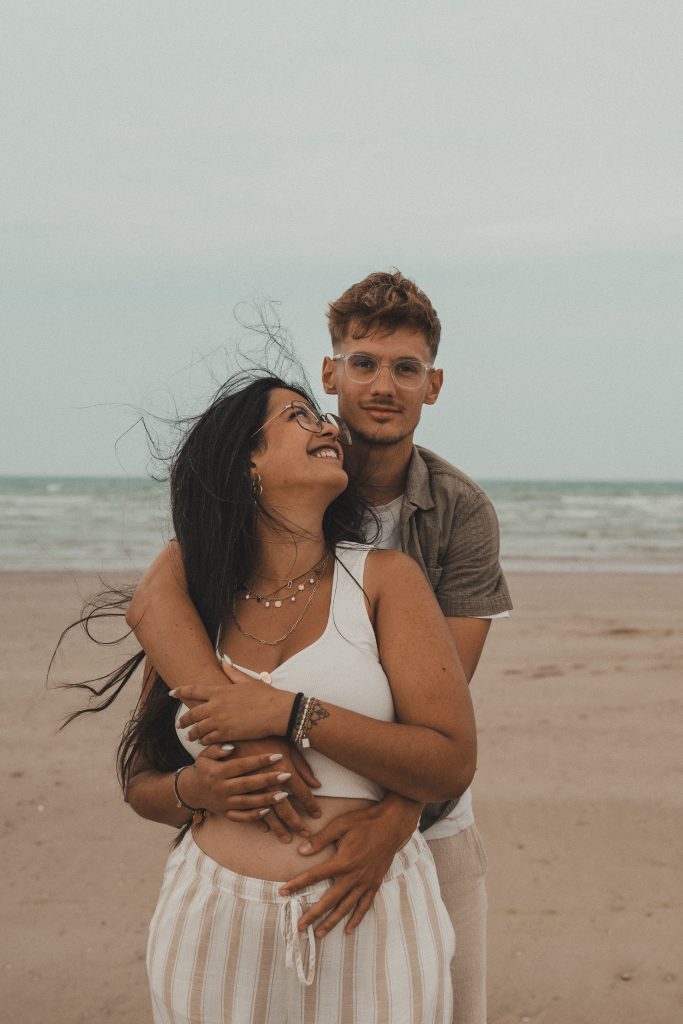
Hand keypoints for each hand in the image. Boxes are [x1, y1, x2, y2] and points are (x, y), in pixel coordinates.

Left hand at [172, 661, 293, 742]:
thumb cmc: (265, 695)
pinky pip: (208, 739)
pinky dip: (204, 741)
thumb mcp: (247, 680)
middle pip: (192, 714)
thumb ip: (232, 672)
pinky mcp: (227, 734)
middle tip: (180, 725)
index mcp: (220, 690)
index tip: (171, 693)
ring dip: (192, 734)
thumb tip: (223, 660)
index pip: (193, 690)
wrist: (278, 711)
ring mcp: (220, 720)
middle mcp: (216, 705)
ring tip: (191, 736)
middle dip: (183, 720)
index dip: (180, 691)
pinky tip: (205, 742)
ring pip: (198, 729)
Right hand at [180, 744, 295, 819]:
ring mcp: (224, 803)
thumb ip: (217, 748)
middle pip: (247, 785)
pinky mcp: (226, 814)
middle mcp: (221, 788)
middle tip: (287, 775)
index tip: (277, 755)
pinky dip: (254, 816)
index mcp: (218, 771)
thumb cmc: (204, 767)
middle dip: (268, 780)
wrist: (190, 790)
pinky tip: (269, 811)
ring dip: (266, 800)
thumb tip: (232, 746)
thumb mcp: (205, 754)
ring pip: (247, 803)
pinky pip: (241, 817)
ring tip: (284, 795)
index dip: (259, 760)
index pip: (241, 765)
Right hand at [229, 737, 322, 842]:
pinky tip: (266, 829)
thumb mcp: (286, 744)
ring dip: (278, 827)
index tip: (317, 814)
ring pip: (267, 814)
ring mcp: (250, 789)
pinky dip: (257, 821)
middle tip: (306, 834)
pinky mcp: (235, 791)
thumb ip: (302, 765)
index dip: (310, 804)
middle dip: (296, 822)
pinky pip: (246, 812)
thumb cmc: (260, 735)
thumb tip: (317, 784)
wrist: (226, 732)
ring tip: (288, 839)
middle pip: (284, 807)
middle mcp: (266, 782)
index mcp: (281, 768)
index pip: (301, 792)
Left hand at [279, 797, 421, 937]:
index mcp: (343, 861)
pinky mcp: (374, 884)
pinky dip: (356, 918)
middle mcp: (353, 876)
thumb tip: (301, 850)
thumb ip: (321, 839)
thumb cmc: (364, 822)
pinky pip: (364, 906)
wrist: (392, 825)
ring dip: (332, 922)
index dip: (297, 884)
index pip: (315, 875)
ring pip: (346, 907)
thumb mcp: (341, 825)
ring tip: (319, 934)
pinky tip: (348, 929)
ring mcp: (365, 882)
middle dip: (313, 914)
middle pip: (329, 899)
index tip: (282, 892)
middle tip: (300, 926)